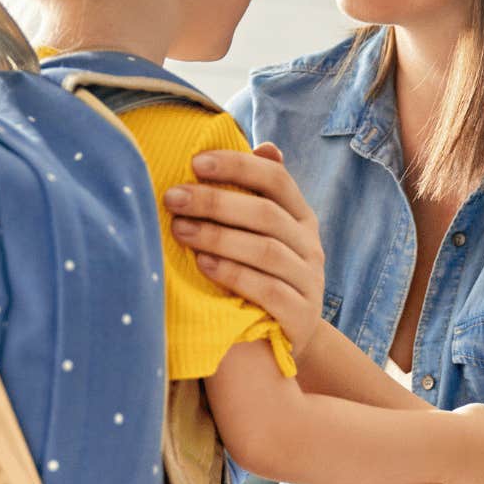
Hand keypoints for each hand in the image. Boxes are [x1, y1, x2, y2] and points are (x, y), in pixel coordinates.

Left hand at [164, 142, 328, 359]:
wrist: (284, 338)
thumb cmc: (263, 275)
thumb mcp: (264, 234)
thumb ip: (259, 196)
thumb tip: (266, 146)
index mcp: (301, 217)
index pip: (276, 179)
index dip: (237, 166)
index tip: (195, 162)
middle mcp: (310, 246)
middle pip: (266, 214)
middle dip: (216, 202)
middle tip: (173, 198)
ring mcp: (309, 282)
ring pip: (265, 251)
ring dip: (218, 237)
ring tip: (180, 230)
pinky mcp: (301, 316)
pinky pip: (269, 291)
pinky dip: (234, 275)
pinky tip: (204, 265)